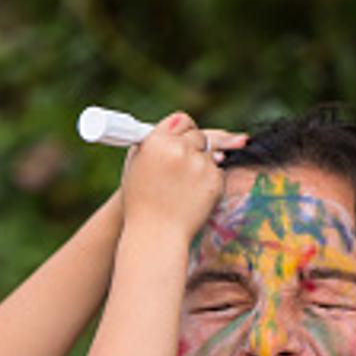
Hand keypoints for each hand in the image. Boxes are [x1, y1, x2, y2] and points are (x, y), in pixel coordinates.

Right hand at [121, 111, 228, 233]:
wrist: (155, 235)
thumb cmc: (141, 202)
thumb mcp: (136, 166)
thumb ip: (155, 143)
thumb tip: (176, 131)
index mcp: (157, 142)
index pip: (181, 120)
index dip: (184, 130)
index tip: (185, 138)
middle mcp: (179, 149)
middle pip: (199, 135)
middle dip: (196, 148)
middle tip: (185, 166)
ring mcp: (199, 165)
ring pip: (211, 154)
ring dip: (202, 166)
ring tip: (183, 188)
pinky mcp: (214, 181)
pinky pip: (218, 173)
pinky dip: (209, 182)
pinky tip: (194, 196)